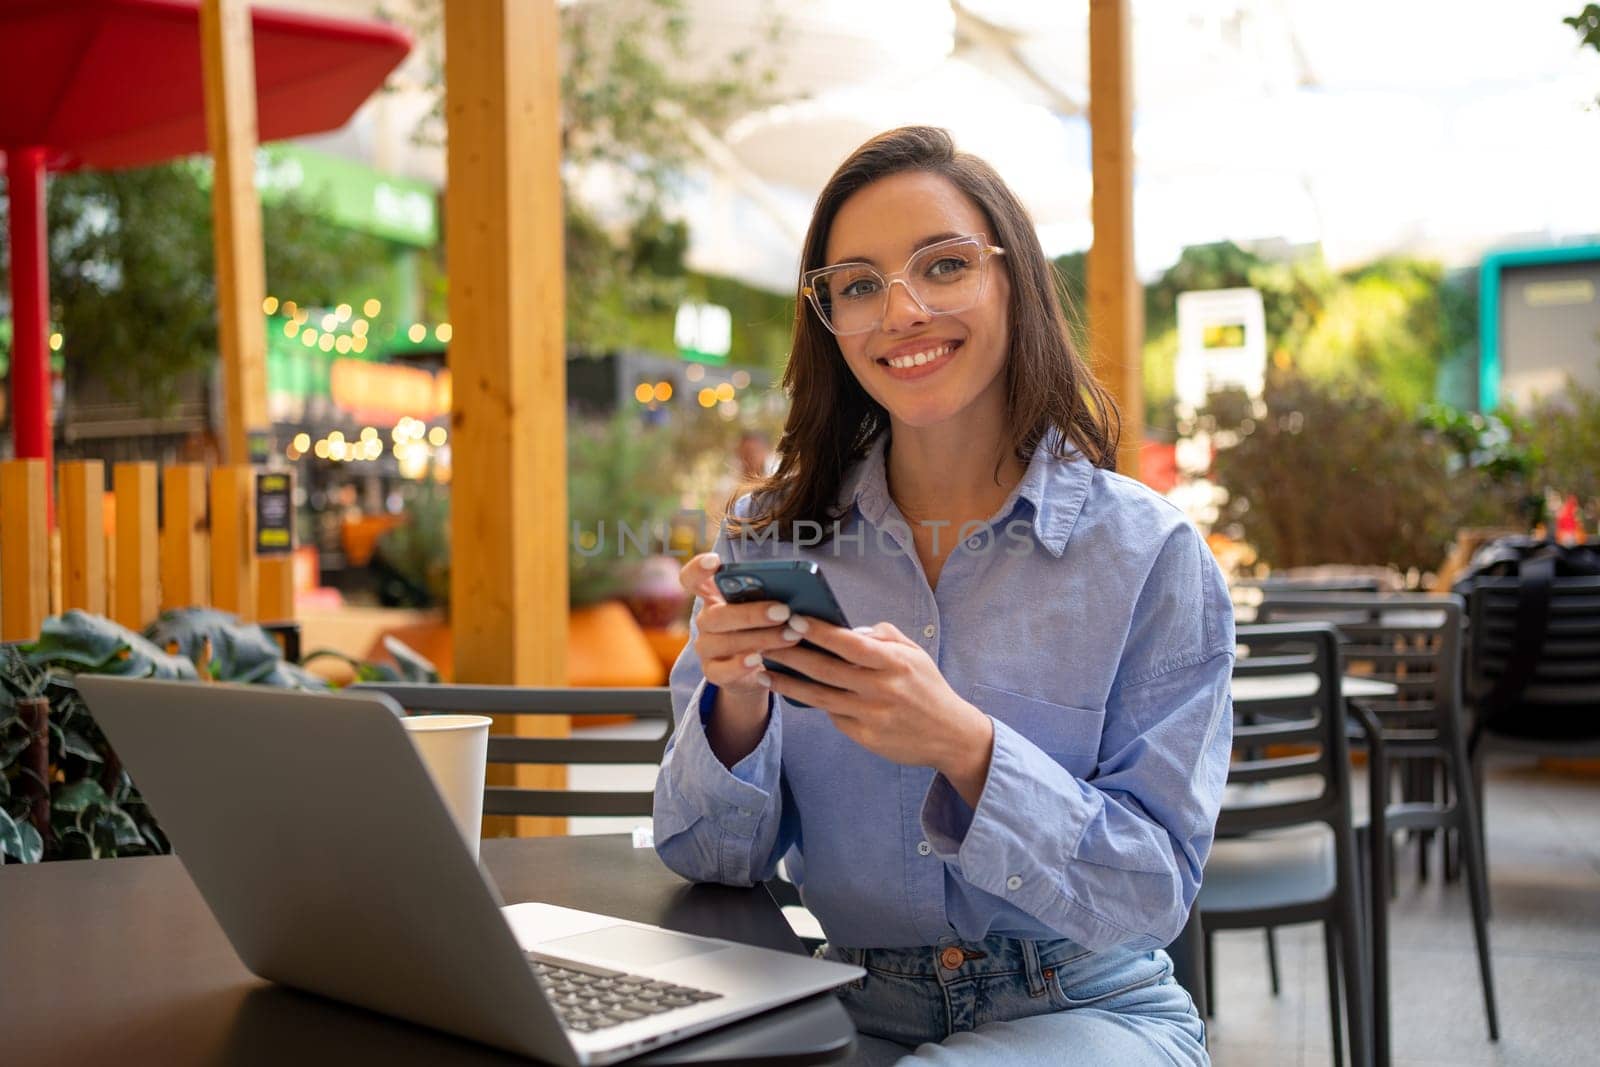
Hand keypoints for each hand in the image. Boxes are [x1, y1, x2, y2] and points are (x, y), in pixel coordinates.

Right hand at [678, 553, 802, 699]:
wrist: (757, 670)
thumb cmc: (765, 627)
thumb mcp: (766, 607)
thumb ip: (770, 595)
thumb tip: (798, 588)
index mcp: (713, 596)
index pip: (692, 578)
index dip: (698, 568)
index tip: (715, 560)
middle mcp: (705, 620)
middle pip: (716, 614)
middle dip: (752, 613)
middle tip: (784, 611)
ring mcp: (705, 647)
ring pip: (723, 642)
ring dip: (760, 639)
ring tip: (790, 636)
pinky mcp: (712, 672)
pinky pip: (722, 670)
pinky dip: (740, 666)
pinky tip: (760, 661)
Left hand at [762, 620, 995, 805]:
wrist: (950, 735)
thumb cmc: (927, 687)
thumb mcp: (914, 653)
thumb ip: (883, 636)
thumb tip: (849, 629)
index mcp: (895, 663)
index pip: (851, 644)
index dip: (820, 631)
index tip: (793, 619)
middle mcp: (882, 690)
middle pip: (827, 670)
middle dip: (791, 654)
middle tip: (763, 641)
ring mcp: (872, 716)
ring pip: (820, 697)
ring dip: (788, 684)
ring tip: (762, 671)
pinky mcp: (865, 738)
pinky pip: (833, 716)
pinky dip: (812, 702)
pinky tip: (790, 692)